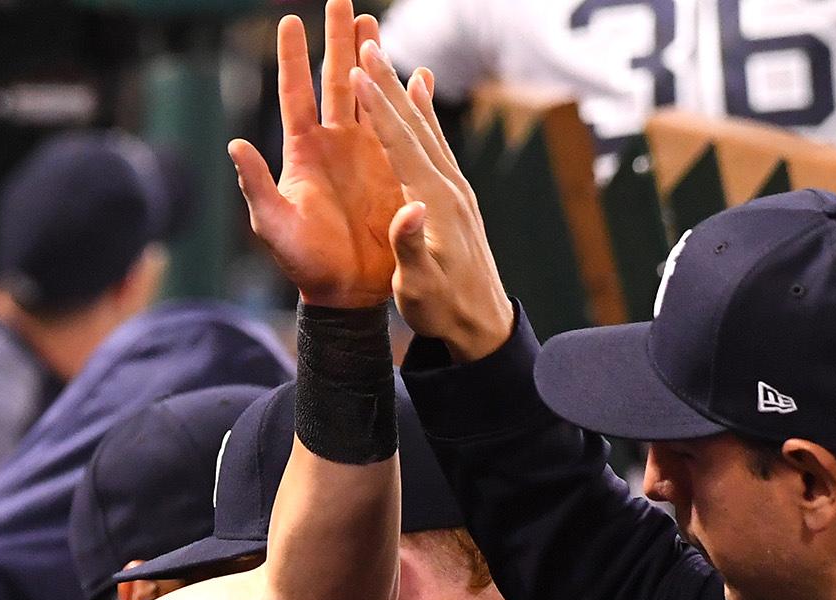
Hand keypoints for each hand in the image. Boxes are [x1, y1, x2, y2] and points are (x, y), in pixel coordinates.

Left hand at [233, 0, 403, 307]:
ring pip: (369, 93)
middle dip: (337, 40)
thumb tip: (235, 144)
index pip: (295, 93)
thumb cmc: (304, 263)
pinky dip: (411, 97)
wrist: (345, 290)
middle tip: (341, 0)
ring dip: (372, 57)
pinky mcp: (393, 166)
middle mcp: (333, 143)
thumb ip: (256, 185)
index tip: (290, 21)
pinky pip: (402, 124)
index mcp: (302, 152)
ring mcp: (364, 152)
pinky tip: (420, 73)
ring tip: (372, 21)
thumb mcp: (273, 225)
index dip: (292, 58)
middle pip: (335, 79)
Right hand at [353, 39, 514, 360]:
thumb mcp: (420, 287)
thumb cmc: (442, 309)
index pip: (401, 144)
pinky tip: (419, 88)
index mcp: (433, 203)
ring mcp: (455, 186)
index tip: (355, 69)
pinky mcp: (456, 193)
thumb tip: (409, 211)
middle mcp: (448, 185)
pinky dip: (423, 109)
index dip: (377, 106)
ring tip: (380, 53)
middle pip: (412, 122)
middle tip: (363, 40)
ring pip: (424, 124)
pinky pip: (435, 140)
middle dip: (385, 80)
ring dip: (399, 87)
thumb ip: (412, 248)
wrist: (480, 323)